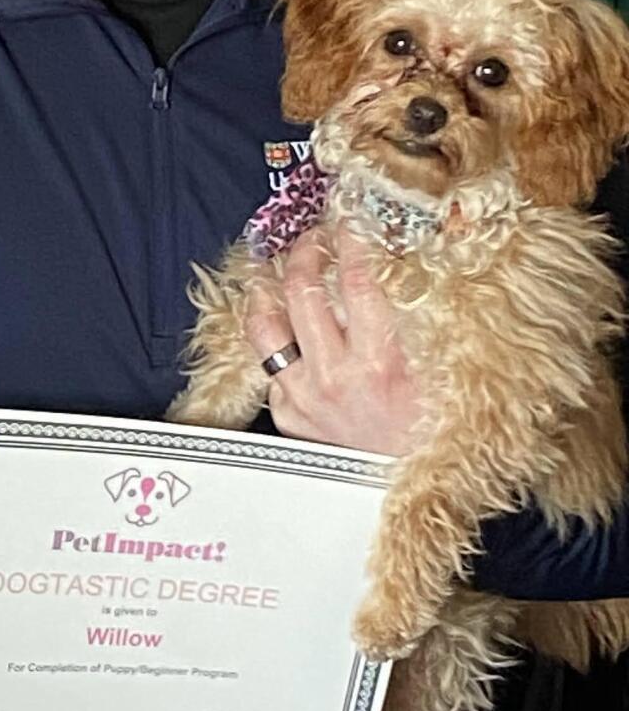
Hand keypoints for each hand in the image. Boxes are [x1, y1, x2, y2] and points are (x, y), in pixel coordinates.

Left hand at [246, 230, 424, 456]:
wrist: (412, 488)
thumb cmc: (435, 430)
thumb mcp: (444, 371)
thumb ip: (423, 320)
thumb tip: (409, 266)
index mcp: (382, 362)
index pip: (358, 282)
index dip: (351, 241)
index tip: (350, 222)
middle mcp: (336, 378)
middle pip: (303, 293)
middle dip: (305, 253)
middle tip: (312, 238)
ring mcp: (305, 398)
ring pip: (265, 328)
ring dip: (267, 290)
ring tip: (273, 271)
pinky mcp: (288, 416)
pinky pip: (268, 367)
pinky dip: (271, 339)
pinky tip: (277, 321)